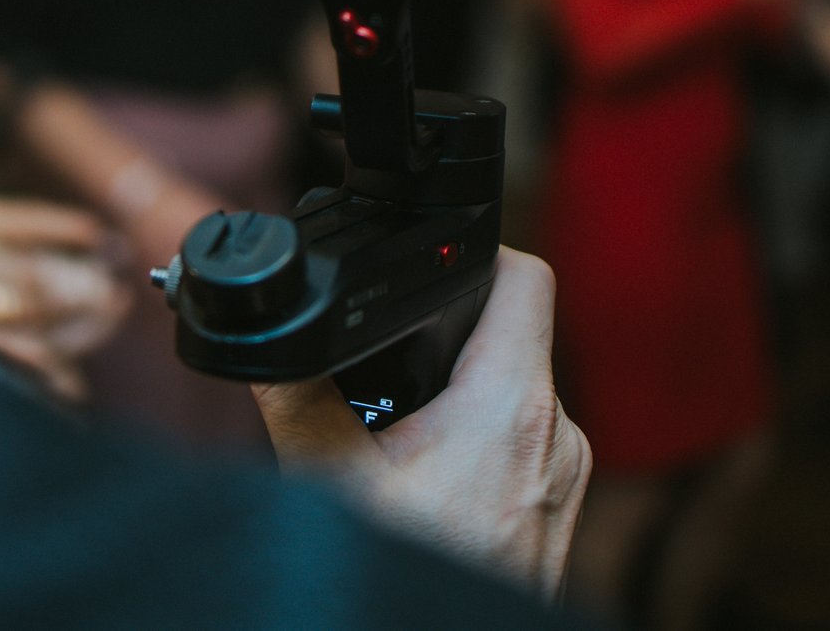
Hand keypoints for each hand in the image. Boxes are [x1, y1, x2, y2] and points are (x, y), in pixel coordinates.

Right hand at [250, 249, 589, 598]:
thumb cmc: (410, 578)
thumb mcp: (334, 481)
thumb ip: (298, 399)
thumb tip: (262, 344)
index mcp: (511, 406)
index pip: (525, 276)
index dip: (478, 251)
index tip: (427, 264)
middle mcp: (559, 432)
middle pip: (513, 332)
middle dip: (448, 333)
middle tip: (390, 353)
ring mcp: (566, 473)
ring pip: (517, 387)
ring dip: (461, 389)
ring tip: (401, 418)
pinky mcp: (558, 507)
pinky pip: (525, 438)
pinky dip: (478, 435)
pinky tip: (427, 468)